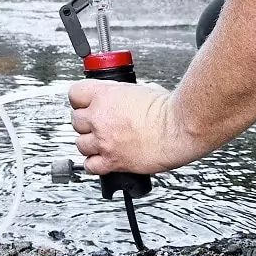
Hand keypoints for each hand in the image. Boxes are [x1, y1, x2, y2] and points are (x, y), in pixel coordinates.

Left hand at [68, 80, 200, 174]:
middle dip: (86, 123)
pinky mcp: (113, 161)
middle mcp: (100, 118)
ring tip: (103, 142)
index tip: (85, 104)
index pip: (75, 94)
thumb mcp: (142, 89)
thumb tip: (122, 98)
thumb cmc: (169, 109)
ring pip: (80, 144)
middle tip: (98, 125)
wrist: (180, 128)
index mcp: (106, 95)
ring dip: (90, 143)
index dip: (80, 100)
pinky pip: (90, 166)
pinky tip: (103, 159)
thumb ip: (124, 95)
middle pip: (76, 121)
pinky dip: (94, 164)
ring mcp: (104, 141)